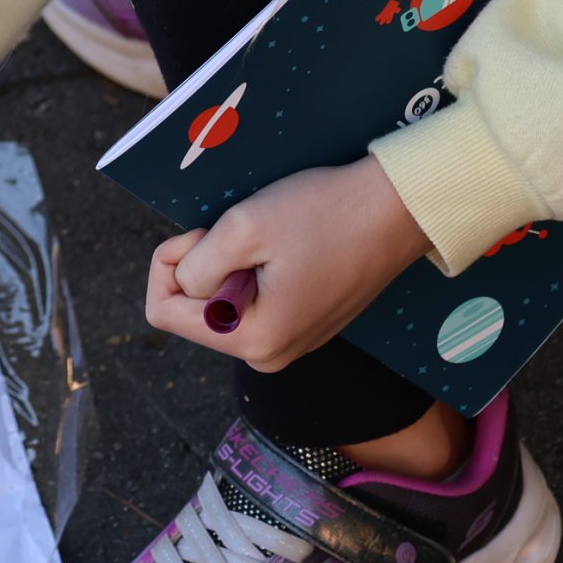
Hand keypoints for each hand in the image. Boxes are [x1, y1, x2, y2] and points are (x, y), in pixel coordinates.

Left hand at [146, 156, 432, 371]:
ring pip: (223, 302)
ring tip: (267, 238)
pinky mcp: (305, 322)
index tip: (203, 234)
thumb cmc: (324, 213)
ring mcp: (291, 341)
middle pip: (194, 309)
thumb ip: (195, 266)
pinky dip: (254, 269)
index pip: (163, 312)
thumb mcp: (243, 228)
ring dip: (230, 264)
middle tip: (236, 230)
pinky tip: (285, 246)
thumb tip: (184, 285)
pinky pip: (253, 300)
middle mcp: (270, 354)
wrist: (398, 208)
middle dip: (202, 264)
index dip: (169, 264)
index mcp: (254, 341)